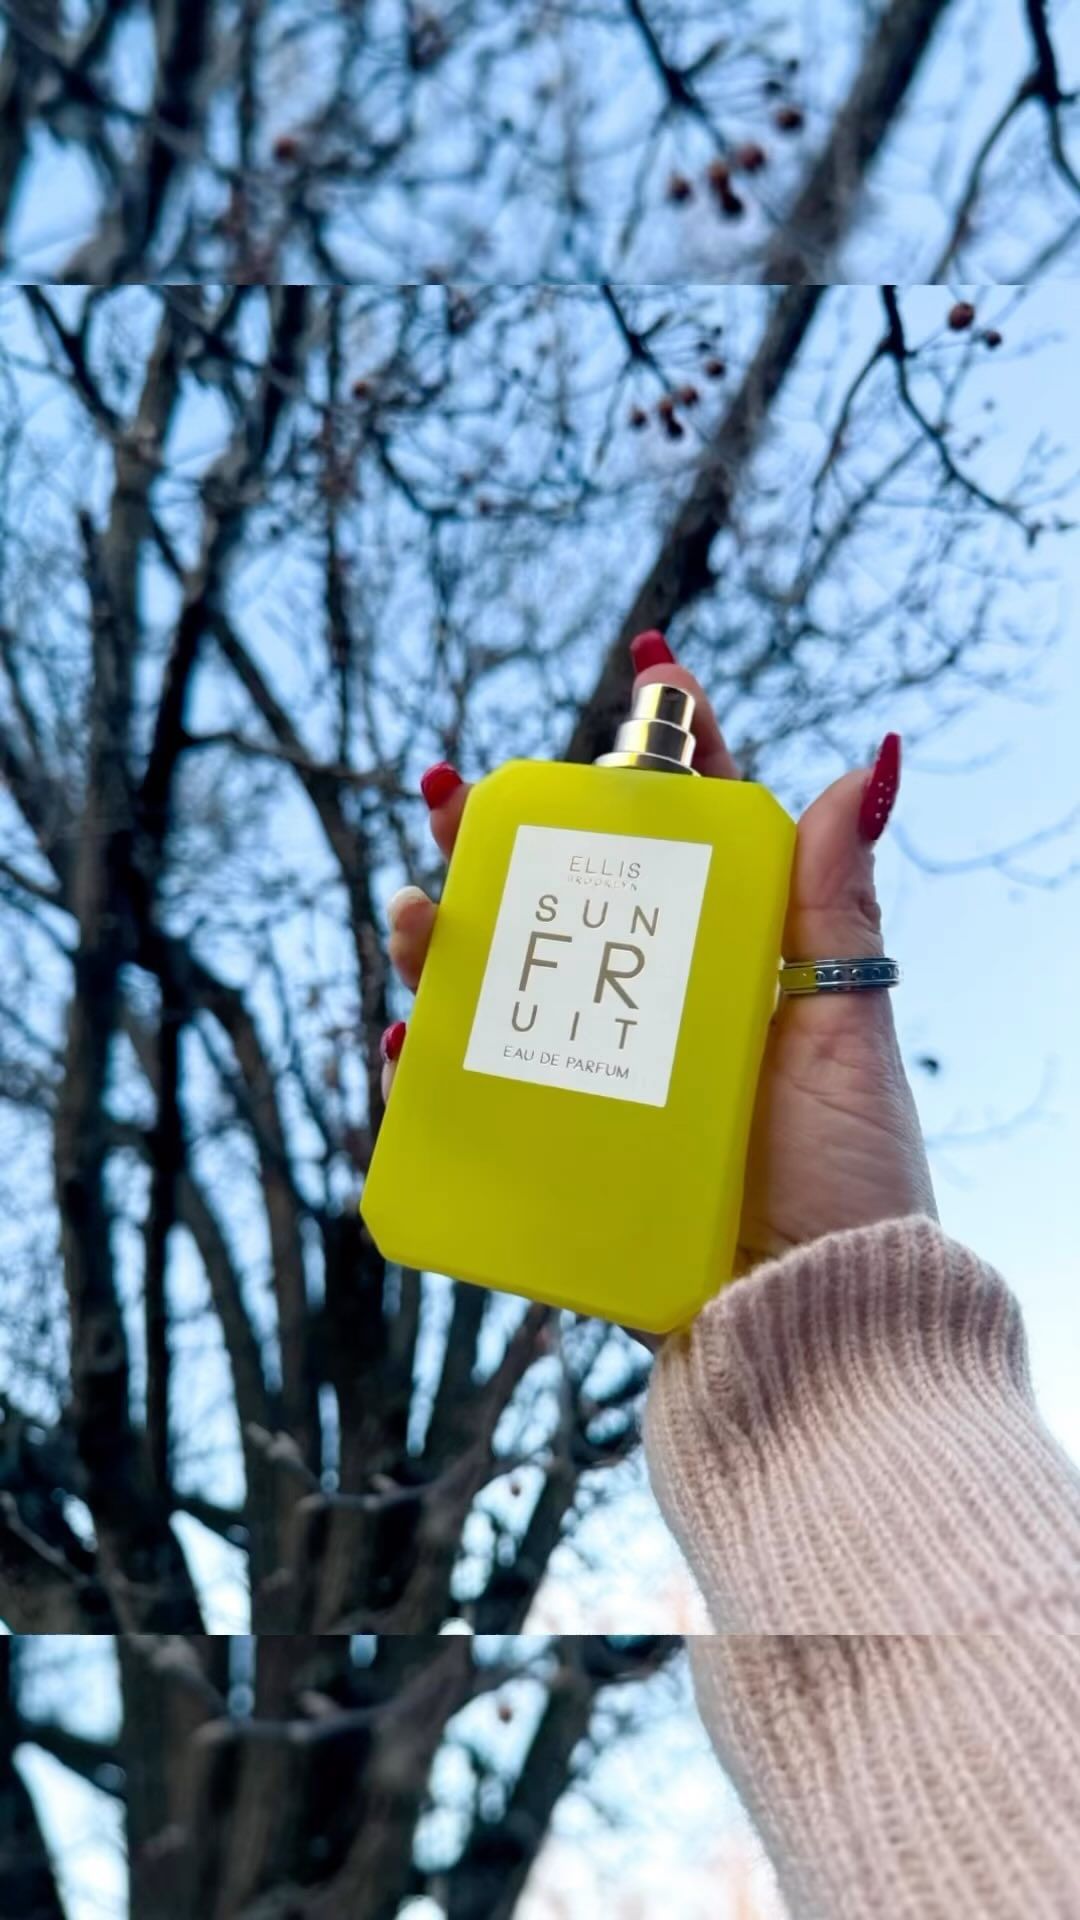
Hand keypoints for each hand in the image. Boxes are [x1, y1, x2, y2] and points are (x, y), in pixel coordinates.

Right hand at [379, 635, 935, 1314]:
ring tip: (414, 911)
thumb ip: (837, 902)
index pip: (693, 840)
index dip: (666, 752)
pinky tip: (409, 1038)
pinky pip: (476, 1101)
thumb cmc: (847, 1184)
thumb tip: (875, 760)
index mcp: (735, 971)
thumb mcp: (844, 1031)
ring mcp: (602, 1086)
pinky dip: (431, 1066)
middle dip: (504, 841)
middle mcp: (660, 1017)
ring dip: (444, 941)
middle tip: (450, 795)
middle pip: (570, 903)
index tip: (650, 668)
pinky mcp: (560, 1159)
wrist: (811, 1330)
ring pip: (503, 990)